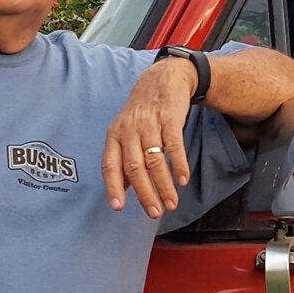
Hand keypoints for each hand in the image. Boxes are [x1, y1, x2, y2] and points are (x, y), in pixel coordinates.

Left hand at [103, 58, 195, 217]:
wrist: (162, 79)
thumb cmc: (142, 112)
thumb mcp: (125, 132)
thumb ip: (122, 160)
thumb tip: (121, 191)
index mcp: (115, 136)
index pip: (110, 165)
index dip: (114, 186)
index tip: (118, 207)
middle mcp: (129, 130)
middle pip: (134, 167)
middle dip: (144, 193)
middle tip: (154, 212)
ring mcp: (150, 124)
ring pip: (155, 160)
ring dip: (164, 185)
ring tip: (171, 204)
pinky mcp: (170, 119)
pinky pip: (174, 146)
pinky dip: (179, 165)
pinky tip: (183, 180)